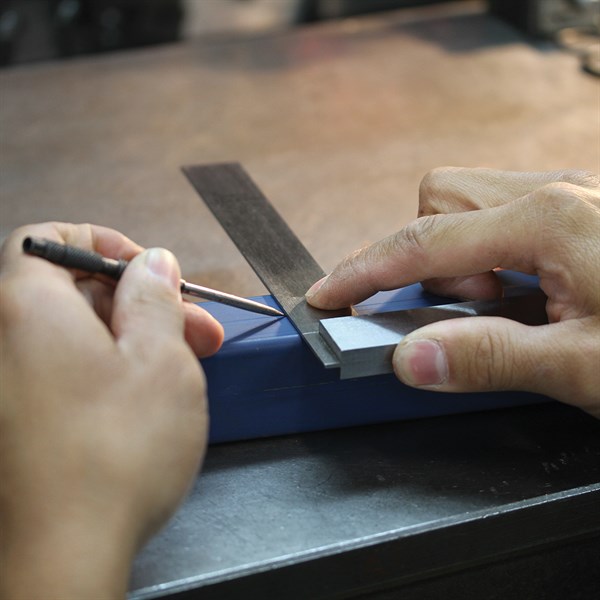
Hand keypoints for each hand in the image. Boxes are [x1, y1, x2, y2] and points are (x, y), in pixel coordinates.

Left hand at [0, 222, 223, 598]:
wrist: (64, 557)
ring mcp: (8, 385)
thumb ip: (155, 299)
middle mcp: (3, 341)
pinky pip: (62, 373)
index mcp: (28, 308)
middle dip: (141, 302)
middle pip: (71, 292)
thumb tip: (154, 264)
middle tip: (197, 328)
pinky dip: (106, 370)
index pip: (49, 239)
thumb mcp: (160, 361)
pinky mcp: (17, 422)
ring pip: (74, 336)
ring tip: (189, 363)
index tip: (152, 272)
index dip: (106, 245)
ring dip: (133, 338)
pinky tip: (149, 394)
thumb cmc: (116, 453)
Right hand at [306, 168, 599, 416]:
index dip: (364, 272)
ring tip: (504, 306)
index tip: (328, 293)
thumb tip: (411, 358)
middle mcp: (559, 191)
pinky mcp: (583, 209)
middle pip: (441, 201)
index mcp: (550, 219)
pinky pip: (506, 214)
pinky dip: (491, 254)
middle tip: (461, 312)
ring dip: (460, 257)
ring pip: (473, 204)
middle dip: (425, 258)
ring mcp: (575, 193)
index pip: (423, 242)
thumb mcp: (584, 365)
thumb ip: (491, 357)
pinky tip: (527, 294)